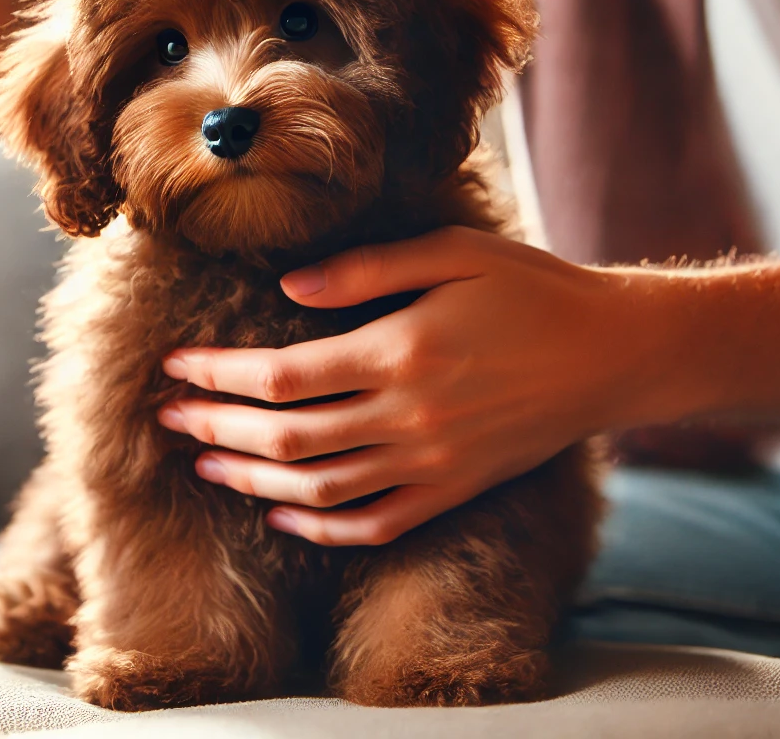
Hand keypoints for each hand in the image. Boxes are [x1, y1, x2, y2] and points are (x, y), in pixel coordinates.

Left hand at [157, 227, 679, 545]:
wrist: (613, 353)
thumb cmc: (532, 289)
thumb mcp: (454, 252)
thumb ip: (366, 269)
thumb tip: (287, 288)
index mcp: (402, 350)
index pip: (282, 375)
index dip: (217, 374)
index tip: (174, 365)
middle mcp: (409, 416)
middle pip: (286, 438)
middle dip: (215, 427)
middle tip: (166, 417)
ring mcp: (431, 463)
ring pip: (318, 490)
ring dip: (250, 479)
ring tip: (203, 460)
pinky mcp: (451, 490)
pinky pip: (371, 525)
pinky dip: (318, 527)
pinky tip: (279, 512)